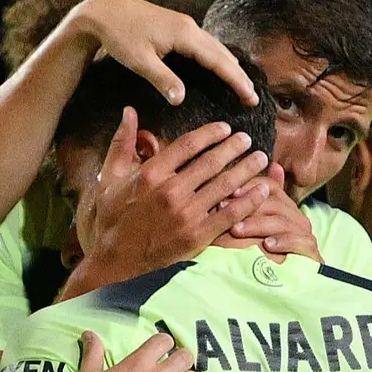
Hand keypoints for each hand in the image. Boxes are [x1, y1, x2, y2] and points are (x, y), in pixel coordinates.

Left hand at [61, 0, 256, 109]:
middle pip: (222, 53)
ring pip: (215, 47)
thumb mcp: (139, 61)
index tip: (251, 98)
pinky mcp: (177, 26)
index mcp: (184, 35)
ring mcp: (184, 24)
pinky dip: (217, 57)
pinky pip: (205, 44)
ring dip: (230, 66)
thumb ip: (163, 80)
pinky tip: (219, 66)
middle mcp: (189, 27)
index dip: (236, 81)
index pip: (219, 61)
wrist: (103, 10)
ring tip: (242, 84)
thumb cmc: (119, 35)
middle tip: (253, 98)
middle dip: (239, 76)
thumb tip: (181, 99)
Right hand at [72, 114, 275, 289]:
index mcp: (151, 172)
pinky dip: (249, 201)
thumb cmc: (112, 217)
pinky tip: (262, 190)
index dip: (210, 134)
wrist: (115, 260)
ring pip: (224, 185)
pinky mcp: (197, 236)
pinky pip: (229, 214)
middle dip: (234, 148)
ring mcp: (186, 214)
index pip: (188, 145)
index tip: (225, 128)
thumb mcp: (109, 176)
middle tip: (248, 140)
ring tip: (261, 159)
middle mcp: (170, 191)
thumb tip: (129, 111)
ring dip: (246, 169)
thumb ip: (122, 142)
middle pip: (211, 162)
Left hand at [232, 187, 318, 260]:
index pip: (270, 188)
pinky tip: (267, 245)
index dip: (250, 187)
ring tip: (237, 230)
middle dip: (248, 205)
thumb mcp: (240, 230)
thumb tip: (238, 179)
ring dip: (258, 224)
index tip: (228, 193)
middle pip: (276, 202)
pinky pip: (302, 243)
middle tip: (224, 209)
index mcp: (281, 208)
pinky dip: (284, 242)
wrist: (272, 292)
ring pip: (284, 221)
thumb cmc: (252, 258)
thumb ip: (242, 204)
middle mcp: (295, 219)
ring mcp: (305, 236)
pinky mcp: (313, 255)